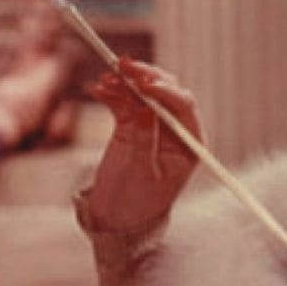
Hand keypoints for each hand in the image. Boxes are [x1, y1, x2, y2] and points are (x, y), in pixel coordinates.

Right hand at [84, 57, 202, 230]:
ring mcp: (152, 126)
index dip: (164, 90)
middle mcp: (175, 131)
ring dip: (124, 83)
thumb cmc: (134, 203)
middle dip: (145, 77)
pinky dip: (112, 94)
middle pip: (165, 92)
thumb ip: (143, 138)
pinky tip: (97, 90)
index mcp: (188, 144)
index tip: (144, 84)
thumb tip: (145, 108)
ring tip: (105, 79)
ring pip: (143, 93)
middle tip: (123, 66)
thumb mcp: (140, 172)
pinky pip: (124, 102)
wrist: (114, 218)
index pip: (183, 106)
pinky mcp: (131, 125)